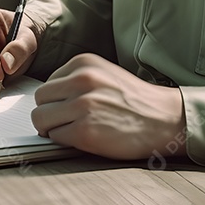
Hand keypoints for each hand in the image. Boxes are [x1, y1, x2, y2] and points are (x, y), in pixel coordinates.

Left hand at [31, 54, 184, 159]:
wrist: (165, 119)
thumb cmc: (136, 101)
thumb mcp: (105, 74)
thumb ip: (76, 80)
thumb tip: (49, 98)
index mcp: (84, 62)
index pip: (47, 82)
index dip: (56, 100)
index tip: (68, 108)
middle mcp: (81, 80)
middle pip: (39, 100)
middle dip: (49, 114)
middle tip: (67, 122)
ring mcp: (82, 105)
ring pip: (41, 120)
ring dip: (54, 129)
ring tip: (75, 130)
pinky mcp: (84, 131)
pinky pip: (55, 138)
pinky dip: (66, 142)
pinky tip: (86, 138)